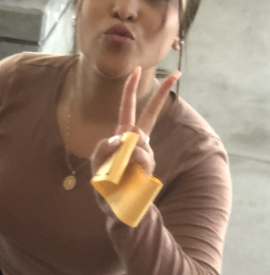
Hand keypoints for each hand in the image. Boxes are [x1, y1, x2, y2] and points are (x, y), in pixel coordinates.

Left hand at [91, 65, 179, 180]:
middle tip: (175, 74)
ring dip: (124, 152)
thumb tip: (120, 139)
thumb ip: (103, 148)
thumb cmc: (107, 182)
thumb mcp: (98, 162)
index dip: (132, 89)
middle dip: (162, 93)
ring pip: (137, 139)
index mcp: (124, 135)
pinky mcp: (150, 166)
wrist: (117, 204)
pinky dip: (129, 161)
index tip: (137, 70)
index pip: (129, 108)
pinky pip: (139, 155)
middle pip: (151, 113)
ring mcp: (147, 152)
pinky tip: (127, 172)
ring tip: (118, 168)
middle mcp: (138, 141)